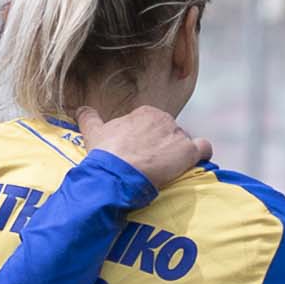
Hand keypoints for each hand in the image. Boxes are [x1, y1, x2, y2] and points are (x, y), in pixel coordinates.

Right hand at [77, 104, 213, 193]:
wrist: (117, 174)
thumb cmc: (105, 155)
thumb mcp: (93, 132)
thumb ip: (88, 118)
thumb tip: (80, 109)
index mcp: (145, 113)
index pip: (153, 125)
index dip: (147, 141)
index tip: (139, 154)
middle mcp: (164, 119)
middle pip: (169, 134)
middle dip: (163, 148)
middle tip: (151, 166)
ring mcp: (177, 135)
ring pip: (183, 143)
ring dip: (178, 156)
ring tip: (167, 172)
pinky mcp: (188, 152)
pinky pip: (204, 148)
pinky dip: (202, 155)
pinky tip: (195, 164)